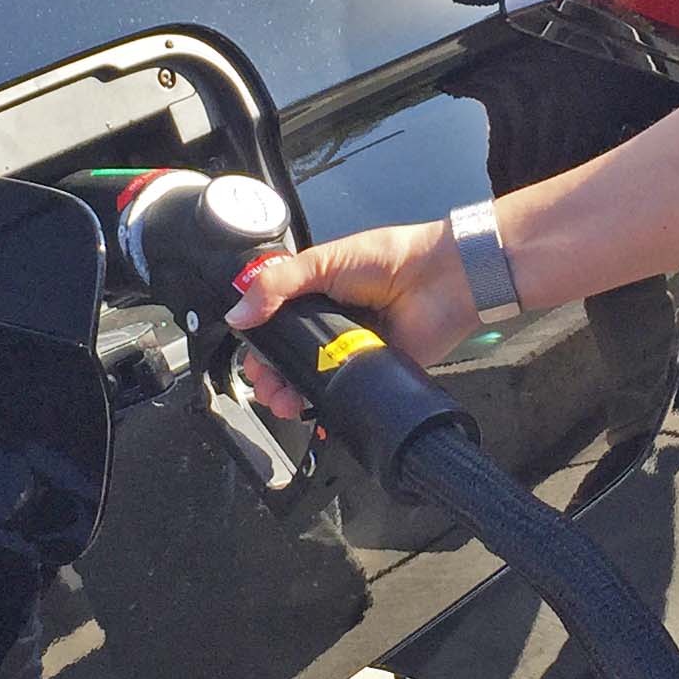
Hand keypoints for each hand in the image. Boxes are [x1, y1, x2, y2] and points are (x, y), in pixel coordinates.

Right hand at [223, 219, 478, 419]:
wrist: (441, 278)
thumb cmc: (386, 259)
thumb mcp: (323, 262)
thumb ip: (276, 286)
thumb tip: (237, 315)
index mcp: (316, 298)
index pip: (276, 329)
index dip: (260, 348)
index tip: (252, 362)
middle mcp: (332, 328)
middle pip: (290, 361)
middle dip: (272, 379)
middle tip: (266, 388)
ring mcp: (352, 353)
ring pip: (313, 382)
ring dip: (292, 397)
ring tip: (285, 403)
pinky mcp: (375, 374)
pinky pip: (346, 397)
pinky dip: (328, 412)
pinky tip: (314, 419)